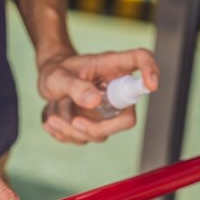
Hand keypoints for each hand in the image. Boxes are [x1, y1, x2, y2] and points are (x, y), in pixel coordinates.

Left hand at [38, 48, 158, 143]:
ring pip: (101, 134)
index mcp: (111, 66)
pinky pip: (86, 139)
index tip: (151, 86)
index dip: (151, 71)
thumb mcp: (58, 77)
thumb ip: (75, 87)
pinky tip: (53, 121)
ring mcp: (109, 111)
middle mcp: (115, 90)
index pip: (141, 60)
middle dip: (98, 127)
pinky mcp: (98, 124)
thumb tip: (95, 101)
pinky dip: (66, 134)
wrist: (48, 82)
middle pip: (126, 118)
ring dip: (72, 130)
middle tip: (74, 122)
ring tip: (51, 116)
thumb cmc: (56, 71)